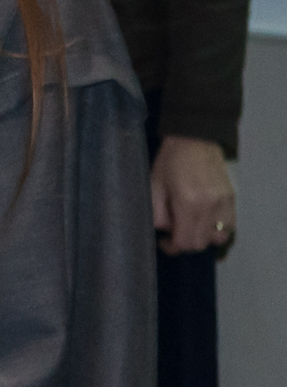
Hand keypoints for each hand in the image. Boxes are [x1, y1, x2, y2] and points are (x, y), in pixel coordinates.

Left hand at [153, 134, 235, 253]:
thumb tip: (165, 231)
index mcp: (188, 203)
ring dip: (204, 237)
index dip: (173, 247)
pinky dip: (218, 228)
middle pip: (202, 243)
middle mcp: (210, 206)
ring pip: (219, 237)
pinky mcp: (233, 198)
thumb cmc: (169, 161)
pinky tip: (205, 220)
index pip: (186, 242)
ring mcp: (225, 202)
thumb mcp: (153, 187)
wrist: (195, 139)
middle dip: (186, 244)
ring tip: (192, 227)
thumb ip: (156, 214)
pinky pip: (230, 224)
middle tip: (175, 234)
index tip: (164, 241)